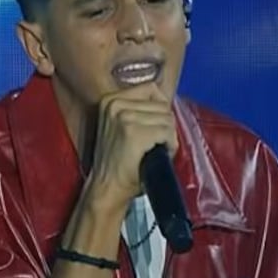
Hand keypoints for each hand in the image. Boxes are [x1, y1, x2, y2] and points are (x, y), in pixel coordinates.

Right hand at [84, 81, 178, 216]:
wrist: (107, 188)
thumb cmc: (118, 163)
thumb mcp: (120, 126)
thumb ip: (139, 110)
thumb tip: (165, 100)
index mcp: (110, 100)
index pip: (151, 89)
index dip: (159, 111)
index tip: (152, 129)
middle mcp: (115, 104)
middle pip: (162, 105)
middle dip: (165, 127)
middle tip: (153, 145)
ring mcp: (124, 117)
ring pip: (167, 119)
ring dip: (168, 138)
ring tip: (153, 151)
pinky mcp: (134, 133)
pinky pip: (167, 133)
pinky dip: (169, 146)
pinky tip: (157, 156)